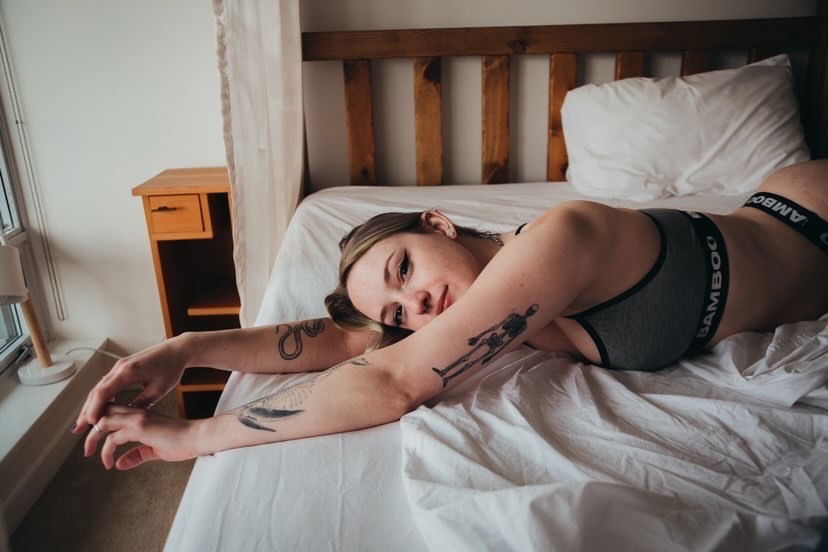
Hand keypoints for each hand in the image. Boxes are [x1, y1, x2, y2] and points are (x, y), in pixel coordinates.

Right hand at [72, 335, 191, 434]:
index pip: (104, 392)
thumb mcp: (158, 390)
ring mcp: (119, 366)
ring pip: (99, 388)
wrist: (176, 350)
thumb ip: (141, 404)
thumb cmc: (171, 368)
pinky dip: (99, 397)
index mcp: (128, 371)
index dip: (95, 409)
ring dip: (90, 405)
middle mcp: (120, 367)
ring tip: (84, 422)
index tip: (91, 424)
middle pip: (96, 391)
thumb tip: (126, 418)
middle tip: (78, 428)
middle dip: (86, 411)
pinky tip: (98, 409)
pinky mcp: (122, 368)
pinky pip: (106, 384)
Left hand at [83, 404, 201, 469]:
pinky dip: (106, 450)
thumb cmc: (182, 442)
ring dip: (93, 438)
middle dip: (90, 429)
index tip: (95, 440)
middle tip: (87, 447)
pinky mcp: (140, 427)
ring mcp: (137, 418)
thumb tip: (120, 464)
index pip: (113, 412)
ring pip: (103, 421)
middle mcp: (137, 413)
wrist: (197, 438)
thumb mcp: (154, 451)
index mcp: (141, 415)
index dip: (100, 423)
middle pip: (103, 412)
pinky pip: (113, 437)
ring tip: (89, 453)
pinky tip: (108, 461)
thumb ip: (136, 455)